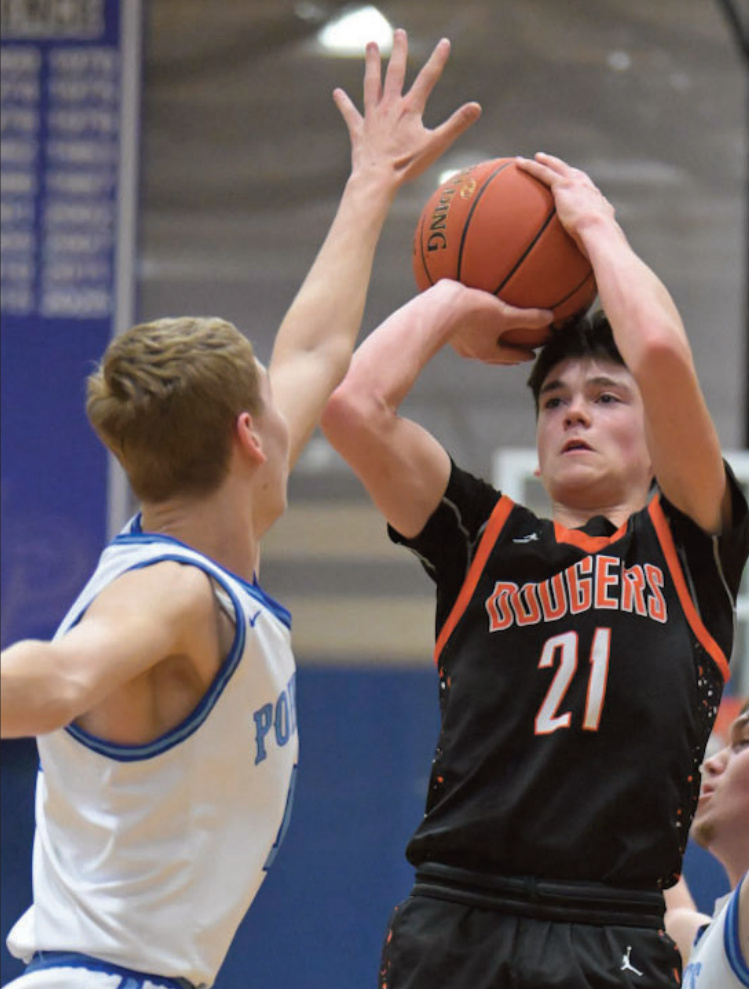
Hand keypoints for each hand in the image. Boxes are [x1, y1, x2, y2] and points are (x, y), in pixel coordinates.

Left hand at [333, 29, 481, 188]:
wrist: (377, 179)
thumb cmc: (406, 164)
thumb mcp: (436, 144)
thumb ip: (456, 124)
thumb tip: (476, 107)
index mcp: (410, 109)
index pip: (428, 78)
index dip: (437, 60)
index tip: (444, 42)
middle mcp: (390, 107)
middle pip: (395, 73)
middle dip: (399, 52)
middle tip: (399, 32)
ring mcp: (373, 117)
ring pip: (371, 85)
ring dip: (372, 65)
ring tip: (371, 46)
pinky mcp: (360, 131)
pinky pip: (351, 114)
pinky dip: (344, 103)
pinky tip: (337, 93)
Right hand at [438, 281, 551, 364]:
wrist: (436, 308)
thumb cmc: (471, 314)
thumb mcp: (504, 314)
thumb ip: (528, 318)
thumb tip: (550, 318)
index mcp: (487, 351)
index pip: (510, 356)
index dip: (523, 355)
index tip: (531, 355)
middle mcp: (472, 350)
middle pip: (494, 354)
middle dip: (506, 353)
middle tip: (516, 350)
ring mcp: (458, 340)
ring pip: (478, 341)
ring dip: (489, 338)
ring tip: (495, 330)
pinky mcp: (447, 327)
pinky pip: (466, 326)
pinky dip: (475, 323)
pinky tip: (474, 310)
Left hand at [516, 152, 615, 256]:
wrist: (599, 232)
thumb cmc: (600, 244)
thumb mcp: (597, 245)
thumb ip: (591, 248)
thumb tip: (589, 263)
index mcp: (598, 202)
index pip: (587, 190)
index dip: (579, 185)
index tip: (574, 183)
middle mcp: (588, 189)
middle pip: (574, 173)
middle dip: (563, 168)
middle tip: (553, 163)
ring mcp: (576, 185)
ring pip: (557, 168)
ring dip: (546, 162)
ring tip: (536, 158)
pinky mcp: (562, 186)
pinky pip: (542, 172)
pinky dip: (530, 167)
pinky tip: (518, 164)